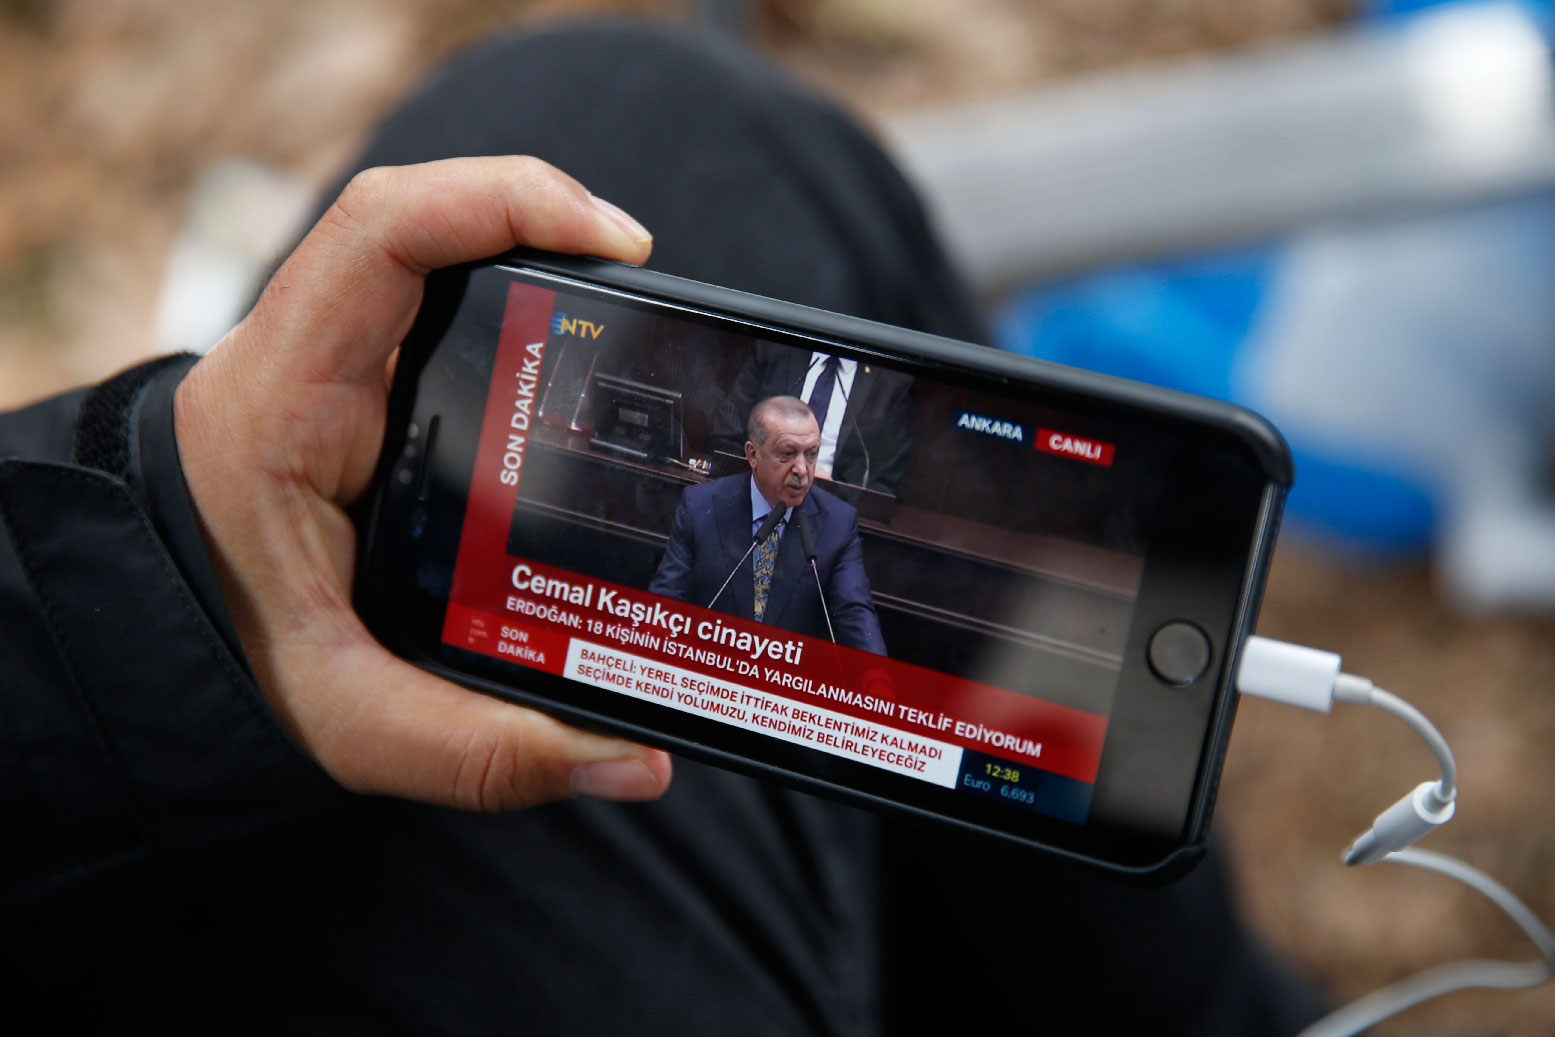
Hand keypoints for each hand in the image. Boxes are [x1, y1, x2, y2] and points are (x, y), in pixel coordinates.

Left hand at [174, 157, 671, 810]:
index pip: (381, 236)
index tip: (612, 246)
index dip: (500, 201)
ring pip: (435, 253)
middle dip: (545, 222)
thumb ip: (485, 751)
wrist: (152, 634)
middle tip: (643, 284)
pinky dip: (508, 289)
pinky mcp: (363, 384)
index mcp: (285, 402)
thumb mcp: (349, 722)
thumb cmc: (228, 657)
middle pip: (426, 219)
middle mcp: (308, 357)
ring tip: (627, 298)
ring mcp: (336, 362)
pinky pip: (434, 298)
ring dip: (531, 250)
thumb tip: (636, 762)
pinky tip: (571, 340)